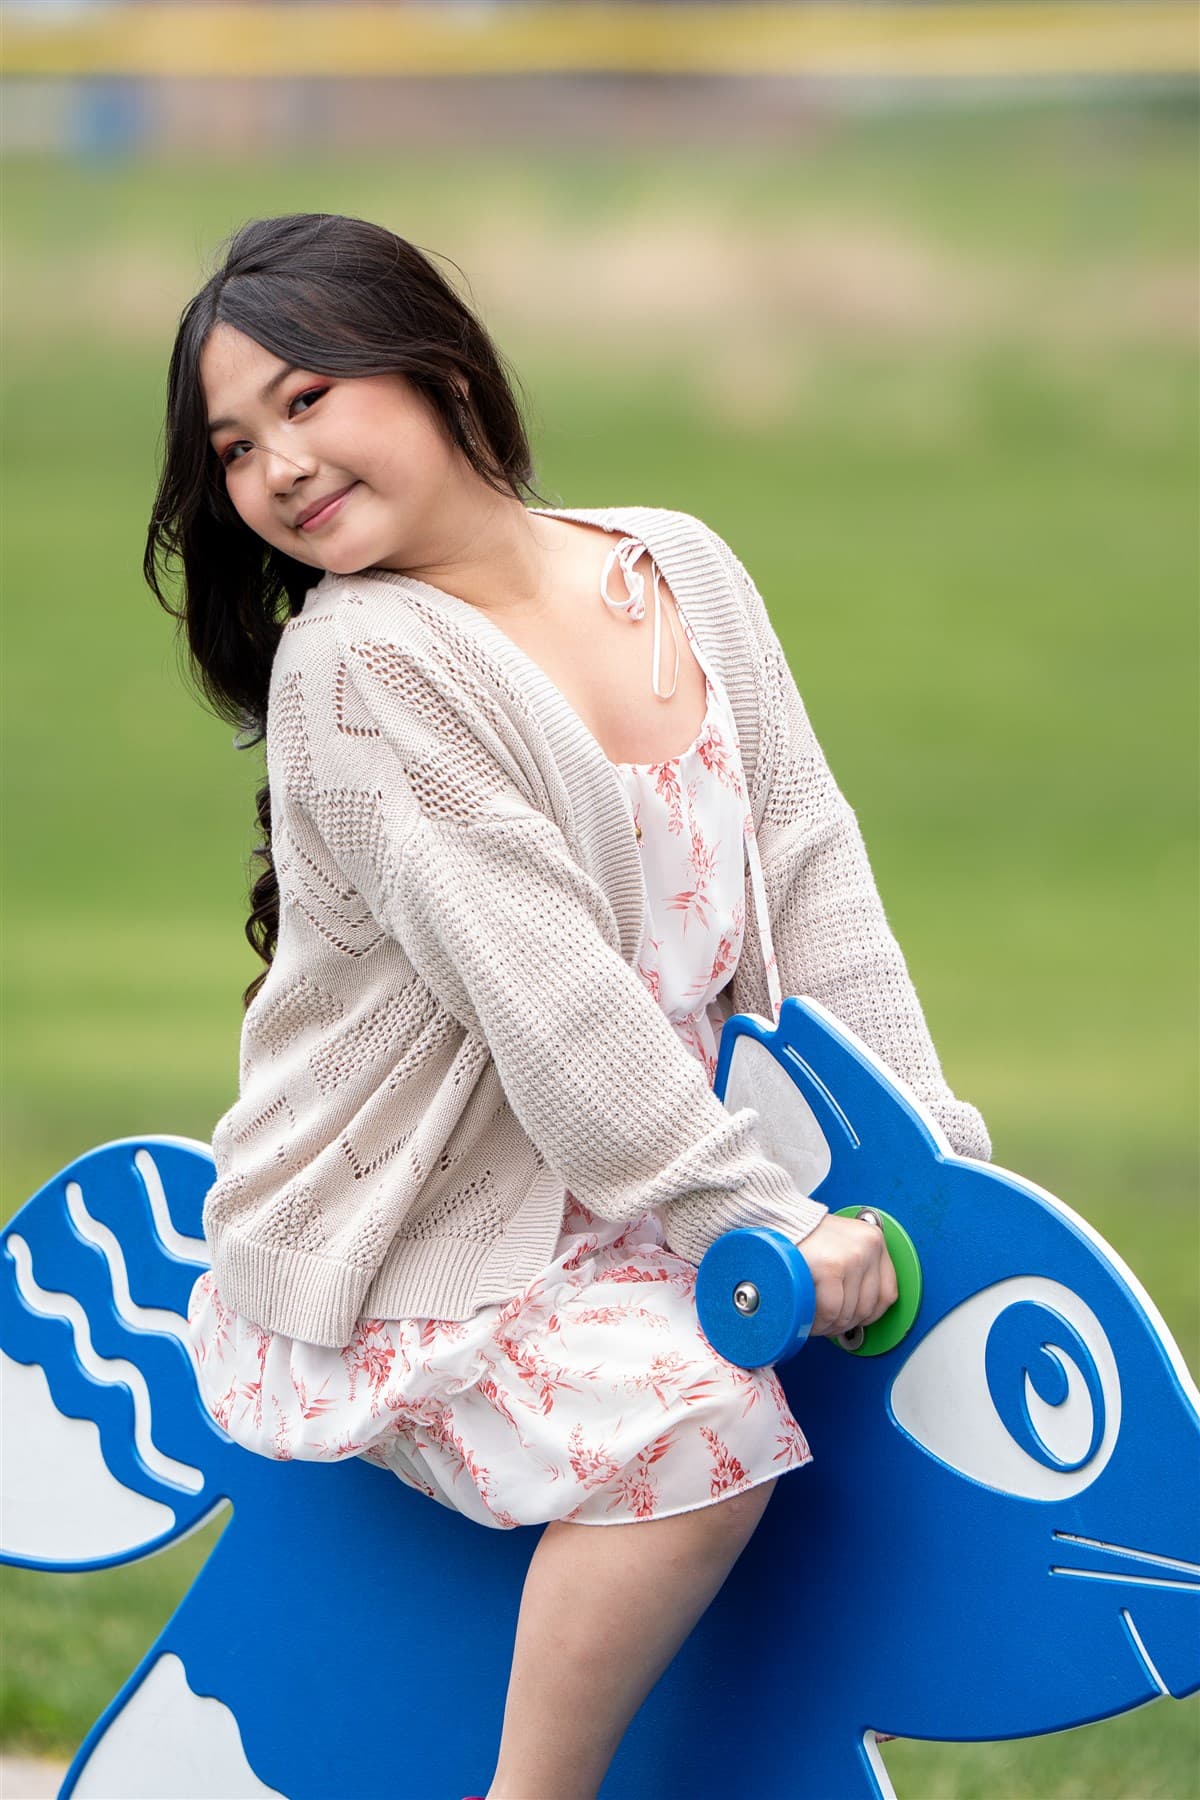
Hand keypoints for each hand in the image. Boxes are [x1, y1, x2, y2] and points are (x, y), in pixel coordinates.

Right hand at [792, 1211, 898, 1339]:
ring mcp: (853, 1256)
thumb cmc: (801, 1236)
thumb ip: (857, 1271)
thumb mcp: (839, 1246)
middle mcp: (868, 1246)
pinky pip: (830, 1311)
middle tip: (824, 1321)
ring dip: (828, 1324)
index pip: (887, 1294)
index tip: (851, 1319)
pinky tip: (806, 1313)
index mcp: (873, 1240)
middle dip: (843, 1323)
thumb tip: (862, 1313)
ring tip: (812, 1316)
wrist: (772, 1219)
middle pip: (867, 1308)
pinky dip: (817, 1321)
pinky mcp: (832, 1267)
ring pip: (848, 1314)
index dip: (867, 1315)